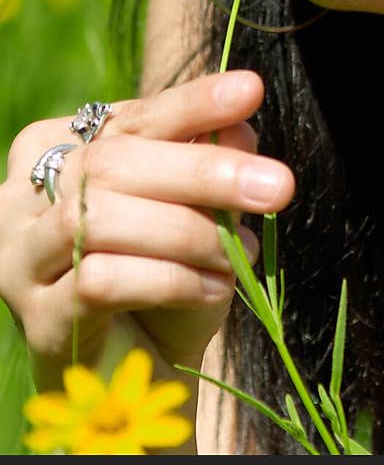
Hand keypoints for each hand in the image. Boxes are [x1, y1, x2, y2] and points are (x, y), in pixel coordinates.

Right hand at [0, 70, 293, 388]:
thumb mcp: (197, 206)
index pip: (131, 119)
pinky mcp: (37, 319)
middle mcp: (21, 198)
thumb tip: (240, 119)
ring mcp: (19, 259)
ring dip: (187, 233)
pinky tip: (213, 290)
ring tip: (240, 254)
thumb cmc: (168, 274)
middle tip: (277, 185)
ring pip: (97, 218)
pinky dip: (170, 279)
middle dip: (203, 171)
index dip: (192, 104)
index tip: (251, 90)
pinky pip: (100, 281)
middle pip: (111, 163)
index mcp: (54, 149)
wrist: (144, 374)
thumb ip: (209, 155)